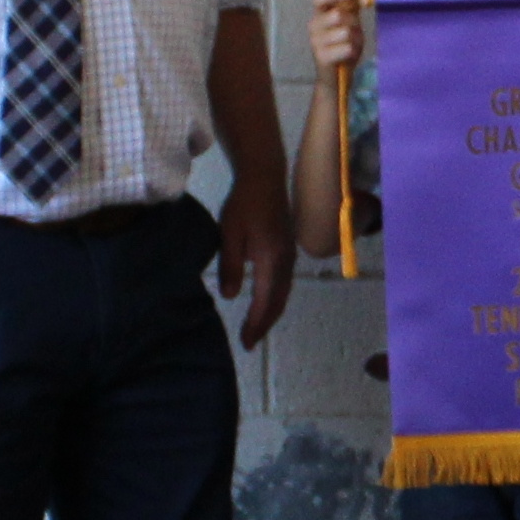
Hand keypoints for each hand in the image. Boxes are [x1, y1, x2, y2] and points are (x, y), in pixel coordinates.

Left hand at [220, 184, 296, 347]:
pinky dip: (275, 298)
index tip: (246, 343)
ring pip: (283, 292)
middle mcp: (286, 262)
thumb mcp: (230, 233)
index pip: (265, 301)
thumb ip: (230, 265)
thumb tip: (231, 296)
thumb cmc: (244, 203)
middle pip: (279, 301)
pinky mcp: (288, 248)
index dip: (256, 324)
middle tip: (251, 342)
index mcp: (272, 260)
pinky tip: (266, 300)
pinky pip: (284, 282)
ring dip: (271, 312)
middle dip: (264, 323)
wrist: (265, 176)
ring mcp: (290, 255)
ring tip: (257, 326)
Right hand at [305, 0, 363, 75]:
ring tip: (351, 46)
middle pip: (338, 14)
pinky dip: (353, 51)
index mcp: (319, 15)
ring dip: (355, 39)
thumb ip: (353, 8)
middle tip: (354, 33)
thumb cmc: (344, 45)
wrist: (337, 75)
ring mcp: (315, 42)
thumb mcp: (350, 23)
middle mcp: (313, 26)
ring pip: (345, 32)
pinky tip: (348, 56)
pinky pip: (347, 48)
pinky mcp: (322, 57)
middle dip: (353, 22)